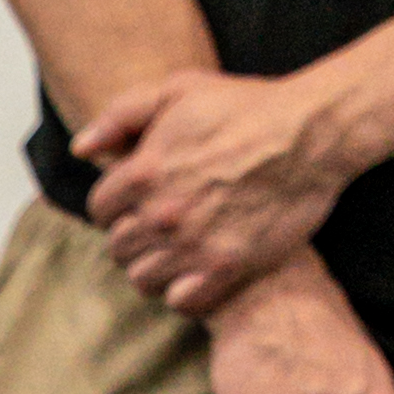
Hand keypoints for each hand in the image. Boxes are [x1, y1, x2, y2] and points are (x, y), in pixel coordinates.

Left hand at [83, 61, 348, 311]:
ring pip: (143, 279)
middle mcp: (161, 213)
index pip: (100, 210)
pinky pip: (183, 302)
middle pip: (119, 247)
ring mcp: (193, 244)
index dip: (116, 207)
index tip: (136, 205)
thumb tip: (82, 149)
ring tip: (176, 254)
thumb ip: (121, 115)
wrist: (311, 134)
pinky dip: (184, 294)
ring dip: (155, 268)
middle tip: (158, 230)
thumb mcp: (178, 90)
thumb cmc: (247, 107)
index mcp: (143, 172)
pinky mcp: (228, 267)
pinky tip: (198, 274)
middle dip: (133, 238)